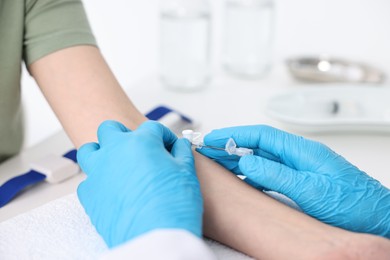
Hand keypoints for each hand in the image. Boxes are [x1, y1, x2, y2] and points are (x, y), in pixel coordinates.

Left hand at [77, 120, 202, 247]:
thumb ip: (182, 153)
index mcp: (140, 143)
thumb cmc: (173, 206)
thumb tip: (180, 146)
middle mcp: (115, 152)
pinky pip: (88, 181)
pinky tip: (112, 190)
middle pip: (110, 128)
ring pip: (89, 150)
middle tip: (137, 147)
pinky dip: (98, 182)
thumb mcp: (186, 173)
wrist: (156, 238)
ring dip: (102, 152)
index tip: (168, 146)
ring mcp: (98, 172)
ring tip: (116, 163)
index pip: (151, 128)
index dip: (163, 136)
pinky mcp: (89, 195)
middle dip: (124, 133)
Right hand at [198, 125, 389, 236]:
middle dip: (231, 144)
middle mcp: (298, 156)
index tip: (212, 138)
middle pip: (257, 144)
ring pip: (261, 158)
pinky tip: (240, 178)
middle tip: (207, 149)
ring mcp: (298, 169)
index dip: (233, 134)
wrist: (377, 218)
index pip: (260, 135)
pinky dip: (250, 173)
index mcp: (301, 151)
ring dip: (238, 158)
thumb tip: (247, 161)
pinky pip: (268, 172)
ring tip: (216, 162)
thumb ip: (277, 174)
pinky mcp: (299, 182)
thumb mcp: (311, 189)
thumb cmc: (353, 204)